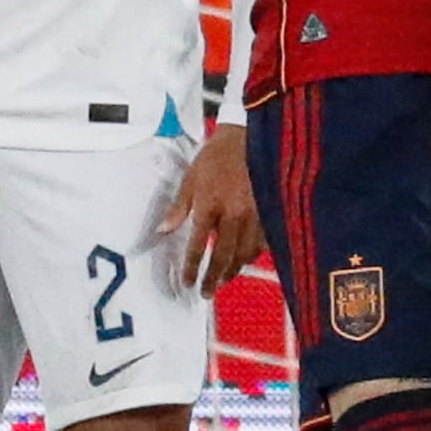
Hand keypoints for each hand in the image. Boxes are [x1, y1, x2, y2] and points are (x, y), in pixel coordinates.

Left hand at [161, 124, 261, 292]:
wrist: (246, 138)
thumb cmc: (215, 158)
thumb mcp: (191, 179)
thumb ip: (178, 207)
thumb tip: (163, 230)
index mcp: (210, 205)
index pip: (198, 245)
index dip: (192, 267)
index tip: (187, 282)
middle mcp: (233, 214)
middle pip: (223, 255)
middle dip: (213, 277)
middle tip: (205, 293)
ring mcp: (253, 214)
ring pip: (244, 253)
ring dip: (233, 270)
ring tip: (223, 281)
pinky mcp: (268, 212)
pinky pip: (262, 241)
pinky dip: (252, 255)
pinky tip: (245, 260)